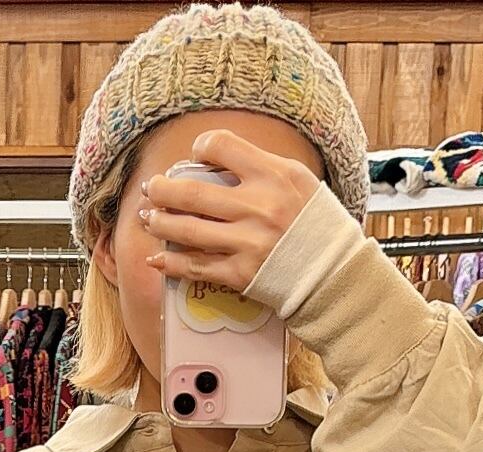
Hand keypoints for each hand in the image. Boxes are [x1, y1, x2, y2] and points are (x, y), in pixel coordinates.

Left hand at [140, 129, 319, 295]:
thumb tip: (217, 164)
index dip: (201, 147)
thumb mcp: (297, 180)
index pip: (220, 146)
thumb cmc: (315, 223)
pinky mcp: (241, 274)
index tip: (194, 156)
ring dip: (160, 223)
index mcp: (272, 174)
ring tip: (148, 218)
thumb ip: (260, 168)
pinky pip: (196, 267)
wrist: (334, 273)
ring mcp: (247, 242)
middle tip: (151, 189)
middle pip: (192, 192)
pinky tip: (157, 257)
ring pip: (187, 230)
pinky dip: (171, 262)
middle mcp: (257, 206)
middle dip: (162, 190)